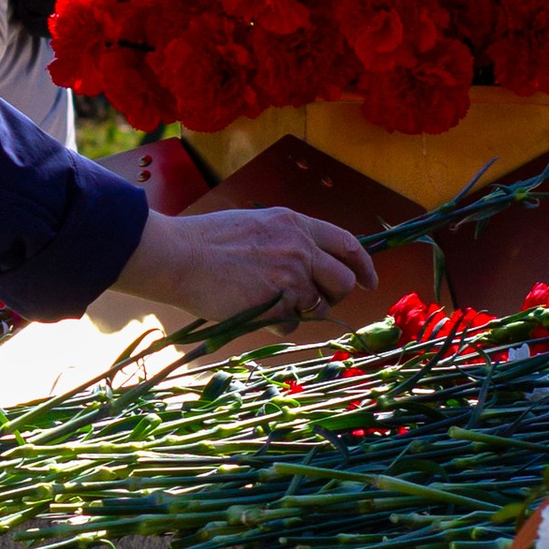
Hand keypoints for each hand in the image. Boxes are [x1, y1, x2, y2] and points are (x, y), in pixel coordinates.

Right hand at [113, 204, 375, 334]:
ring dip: (301, 311)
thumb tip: (305, 264)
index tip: (369, 280)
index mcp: (295, 224)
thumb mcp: (255, 224)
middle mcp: (300, 249)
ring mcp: (290, 278)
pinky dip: (276, 324)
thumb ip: (285, 239)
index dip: (363, 265)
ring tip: (270, 303)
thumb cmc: (205, 240)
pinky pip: (291, 325)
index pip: (347, 244)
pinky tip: (253, 311)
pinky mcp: (276, 305)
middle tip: (315, 300)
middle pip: (343, 281)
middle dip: (334, 295)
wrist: (179, 256)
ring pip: (318, 307)